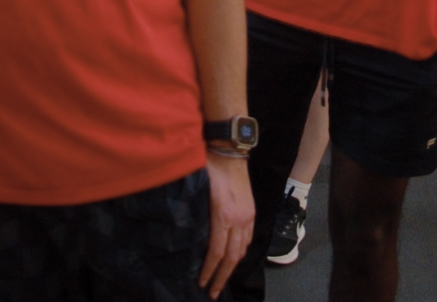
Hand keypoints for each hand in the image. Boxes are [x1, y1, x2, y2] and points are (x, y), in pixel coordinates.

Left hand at [198, 152, 253, 297]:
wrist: (230, 149)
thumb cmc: (208, 165)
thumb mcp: (197, 188)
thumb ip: (194, 212)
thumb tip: (185, 234)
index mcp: (223, 214)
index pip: (216, 252)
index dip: (209, 270)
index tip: (201, 283)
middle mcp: (239, 218)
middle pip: (232, 257)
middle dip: (222, 277)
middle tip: (213, 293)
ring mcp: (247, 215)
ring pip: (242, 249)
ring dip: (232, 267)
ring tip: (222, 279)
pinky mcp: (251, 210)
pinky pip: (247, 238)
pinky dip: (240, 252)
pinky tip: (233, 258)